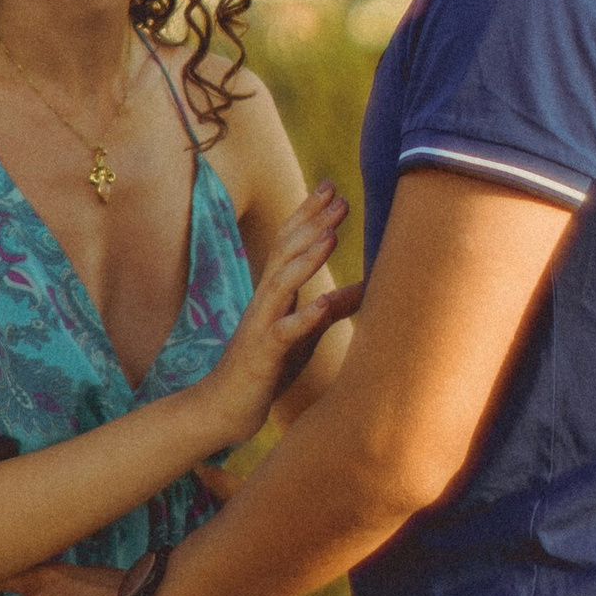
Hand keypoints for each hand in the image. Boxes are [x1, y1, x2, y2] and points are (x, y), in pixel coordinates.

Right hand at [195, 182, 350, 452]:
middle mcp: (266, 302)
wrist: (226, 407)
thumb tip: (368, 287)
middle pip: (286, 253)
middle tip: (339, 197)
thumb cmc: (268, 367)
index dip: (309, 214)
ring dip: (306, 259)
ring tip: (331, 236)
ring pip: (282, 284)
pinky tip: (322, 306)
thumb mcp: (305, 333)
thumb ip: (332, 308)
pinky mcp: (263, 355)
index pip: (291, 244)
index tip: (331, 187)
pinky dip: (302, 318)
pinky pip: (282, 333)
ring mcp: (262, 326)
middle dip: (311, 223)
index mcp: (277, 293)